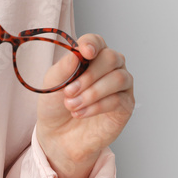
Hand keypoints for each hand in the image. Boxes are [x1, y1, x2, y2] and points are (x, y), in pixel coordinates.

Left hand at [35, 33, 133, 173]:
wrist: (58, 135)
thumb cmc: (56, 104)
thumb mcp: (52, 83)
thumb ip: (65, 67)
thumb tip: (77, 52)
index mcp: (92, 56)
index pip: (97, 42)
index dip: (92, 44)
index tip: (85, 53)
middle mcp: (110, 67)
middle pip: (111, 58)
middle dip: (89, 75)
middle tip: (69, 91)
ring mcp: (120, 86)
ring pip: (118, 78)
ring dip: (93, 92)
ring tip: (73, 105)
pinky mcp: (125, 106)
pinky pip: (118, 100)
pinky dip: (96, 106)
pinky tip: (81, 113)